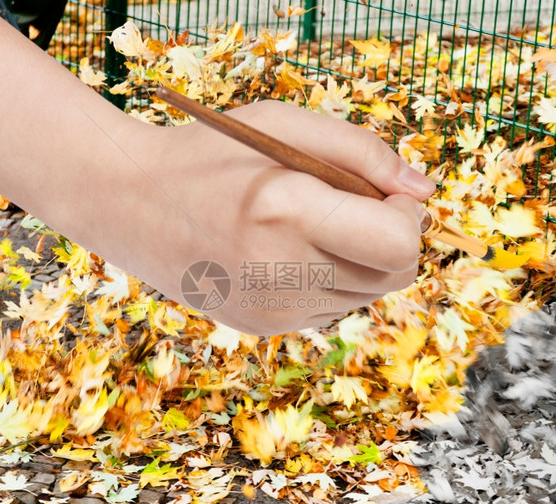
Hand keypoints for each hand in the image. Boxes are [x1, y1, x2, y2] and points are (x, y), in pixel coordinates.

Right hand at [96, 100, 435, 334]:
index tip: (390, 196)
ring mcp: (272, 310)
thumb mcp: (285, 125)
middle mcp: (282, 273)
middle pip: (392, 277)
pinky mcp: (262, 326)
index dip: (409, 218)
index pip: (397, 244)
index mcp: (287, 213)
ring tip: (315, 224)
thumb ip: (364, 152)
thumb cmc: (211, 154)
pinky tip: (289, 251)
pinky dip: (329, 280)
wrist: (129, 203)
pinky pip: (330, 309)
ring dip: (361, 260)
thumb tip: (426, 192)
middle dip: (393, 239)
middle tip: (359, 206)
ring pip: (366, 296)